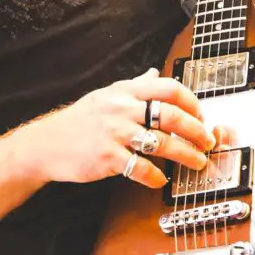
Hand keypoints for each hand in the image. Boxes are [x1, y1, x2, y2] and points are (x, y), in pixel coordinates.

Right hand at [27, 68, 219, 189]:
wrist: (47, 143)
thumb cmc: (79, 120)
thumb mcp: (106, 95)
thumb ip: (133, 86)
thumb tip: (154, 74)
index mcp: (124, 91)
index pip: (167, 88)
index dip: (191, 102)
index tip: (201, 115)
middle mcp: (121, 108)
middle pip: (170, 115)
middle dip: (196, 130)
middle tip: (207, 142)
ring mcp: (114, 132)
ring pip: (161, 142)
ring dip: (185, 155)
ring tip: (197, 162)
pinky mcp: (107, 157)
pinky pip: (139, 167)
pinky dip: (155, 176)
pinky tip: (160, 179)